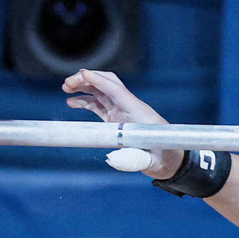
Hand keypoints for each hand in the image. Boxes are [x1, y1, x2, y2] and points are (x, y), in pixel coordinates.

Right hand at [62, 69, 181, 178]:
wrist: (172, 162)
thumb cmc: (166, 160)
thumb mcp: (153, 163)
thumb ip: (136, 161)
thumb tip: (113, 160)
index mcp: (140, 114)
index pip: (118, 91)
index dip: (101, 81)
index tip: (83, 74)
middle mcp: (130, 108)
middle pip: (108, 84)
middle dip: (88, 79)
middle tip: (67, 84)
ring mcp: (123, 112)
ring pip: (102, 92)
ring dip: (84, 87)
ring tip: (65, 88)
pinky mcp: (118, 120)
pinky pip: (100, 105)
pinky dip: (86, 101)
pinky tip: (71, 103)